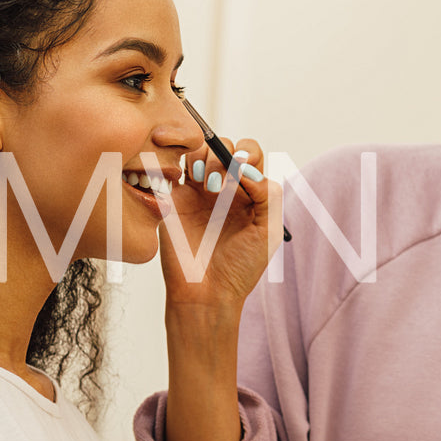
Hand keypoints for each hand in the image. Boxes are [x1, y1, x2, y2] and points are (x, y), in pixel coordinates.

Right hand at [160, 136, 281, 307]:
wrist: (206, 293)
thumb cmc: (241, 267)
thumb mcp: (267, 232)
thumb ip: (268, 195)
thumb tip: (247, 168)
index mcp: (249, 192)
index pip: (249, 154)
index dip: (247, 153)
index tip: (242, 171)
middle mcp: (224, 187)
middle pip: (223, 147)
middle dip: (224, 156)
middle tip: (223, 183)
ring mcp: (197, 191)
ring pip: (198, 151)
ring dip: (205, 158)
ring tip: (207, 186)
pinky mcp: (173, 198)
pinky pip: (172, 166)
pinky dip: (180, 162)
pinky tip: (191, 180)